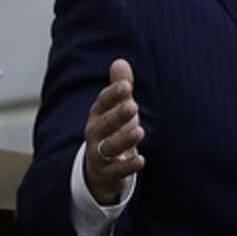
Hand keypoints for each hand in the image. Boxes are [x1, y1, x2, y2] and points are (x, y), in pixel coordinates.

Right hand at [83, 59, 145, 204]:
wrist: (99, 170)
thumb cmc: (112, 132)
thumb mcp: (116, 110)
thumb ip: (119, 89)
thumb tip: (120, 61)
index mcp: (98, 116)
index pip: (102, 103)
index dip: (113, 94)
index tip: (127, 85)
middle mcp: (95, 135)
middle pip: (103, 125)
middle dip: (117, 115)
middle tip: (133, 105)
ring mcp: (99, 155)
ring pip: (109, 147)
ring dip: (123, 139)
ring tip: (139, 131)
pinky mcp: (108, 174)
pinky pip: (117, 171)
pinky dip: (128, 166)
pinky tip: (141, 160)